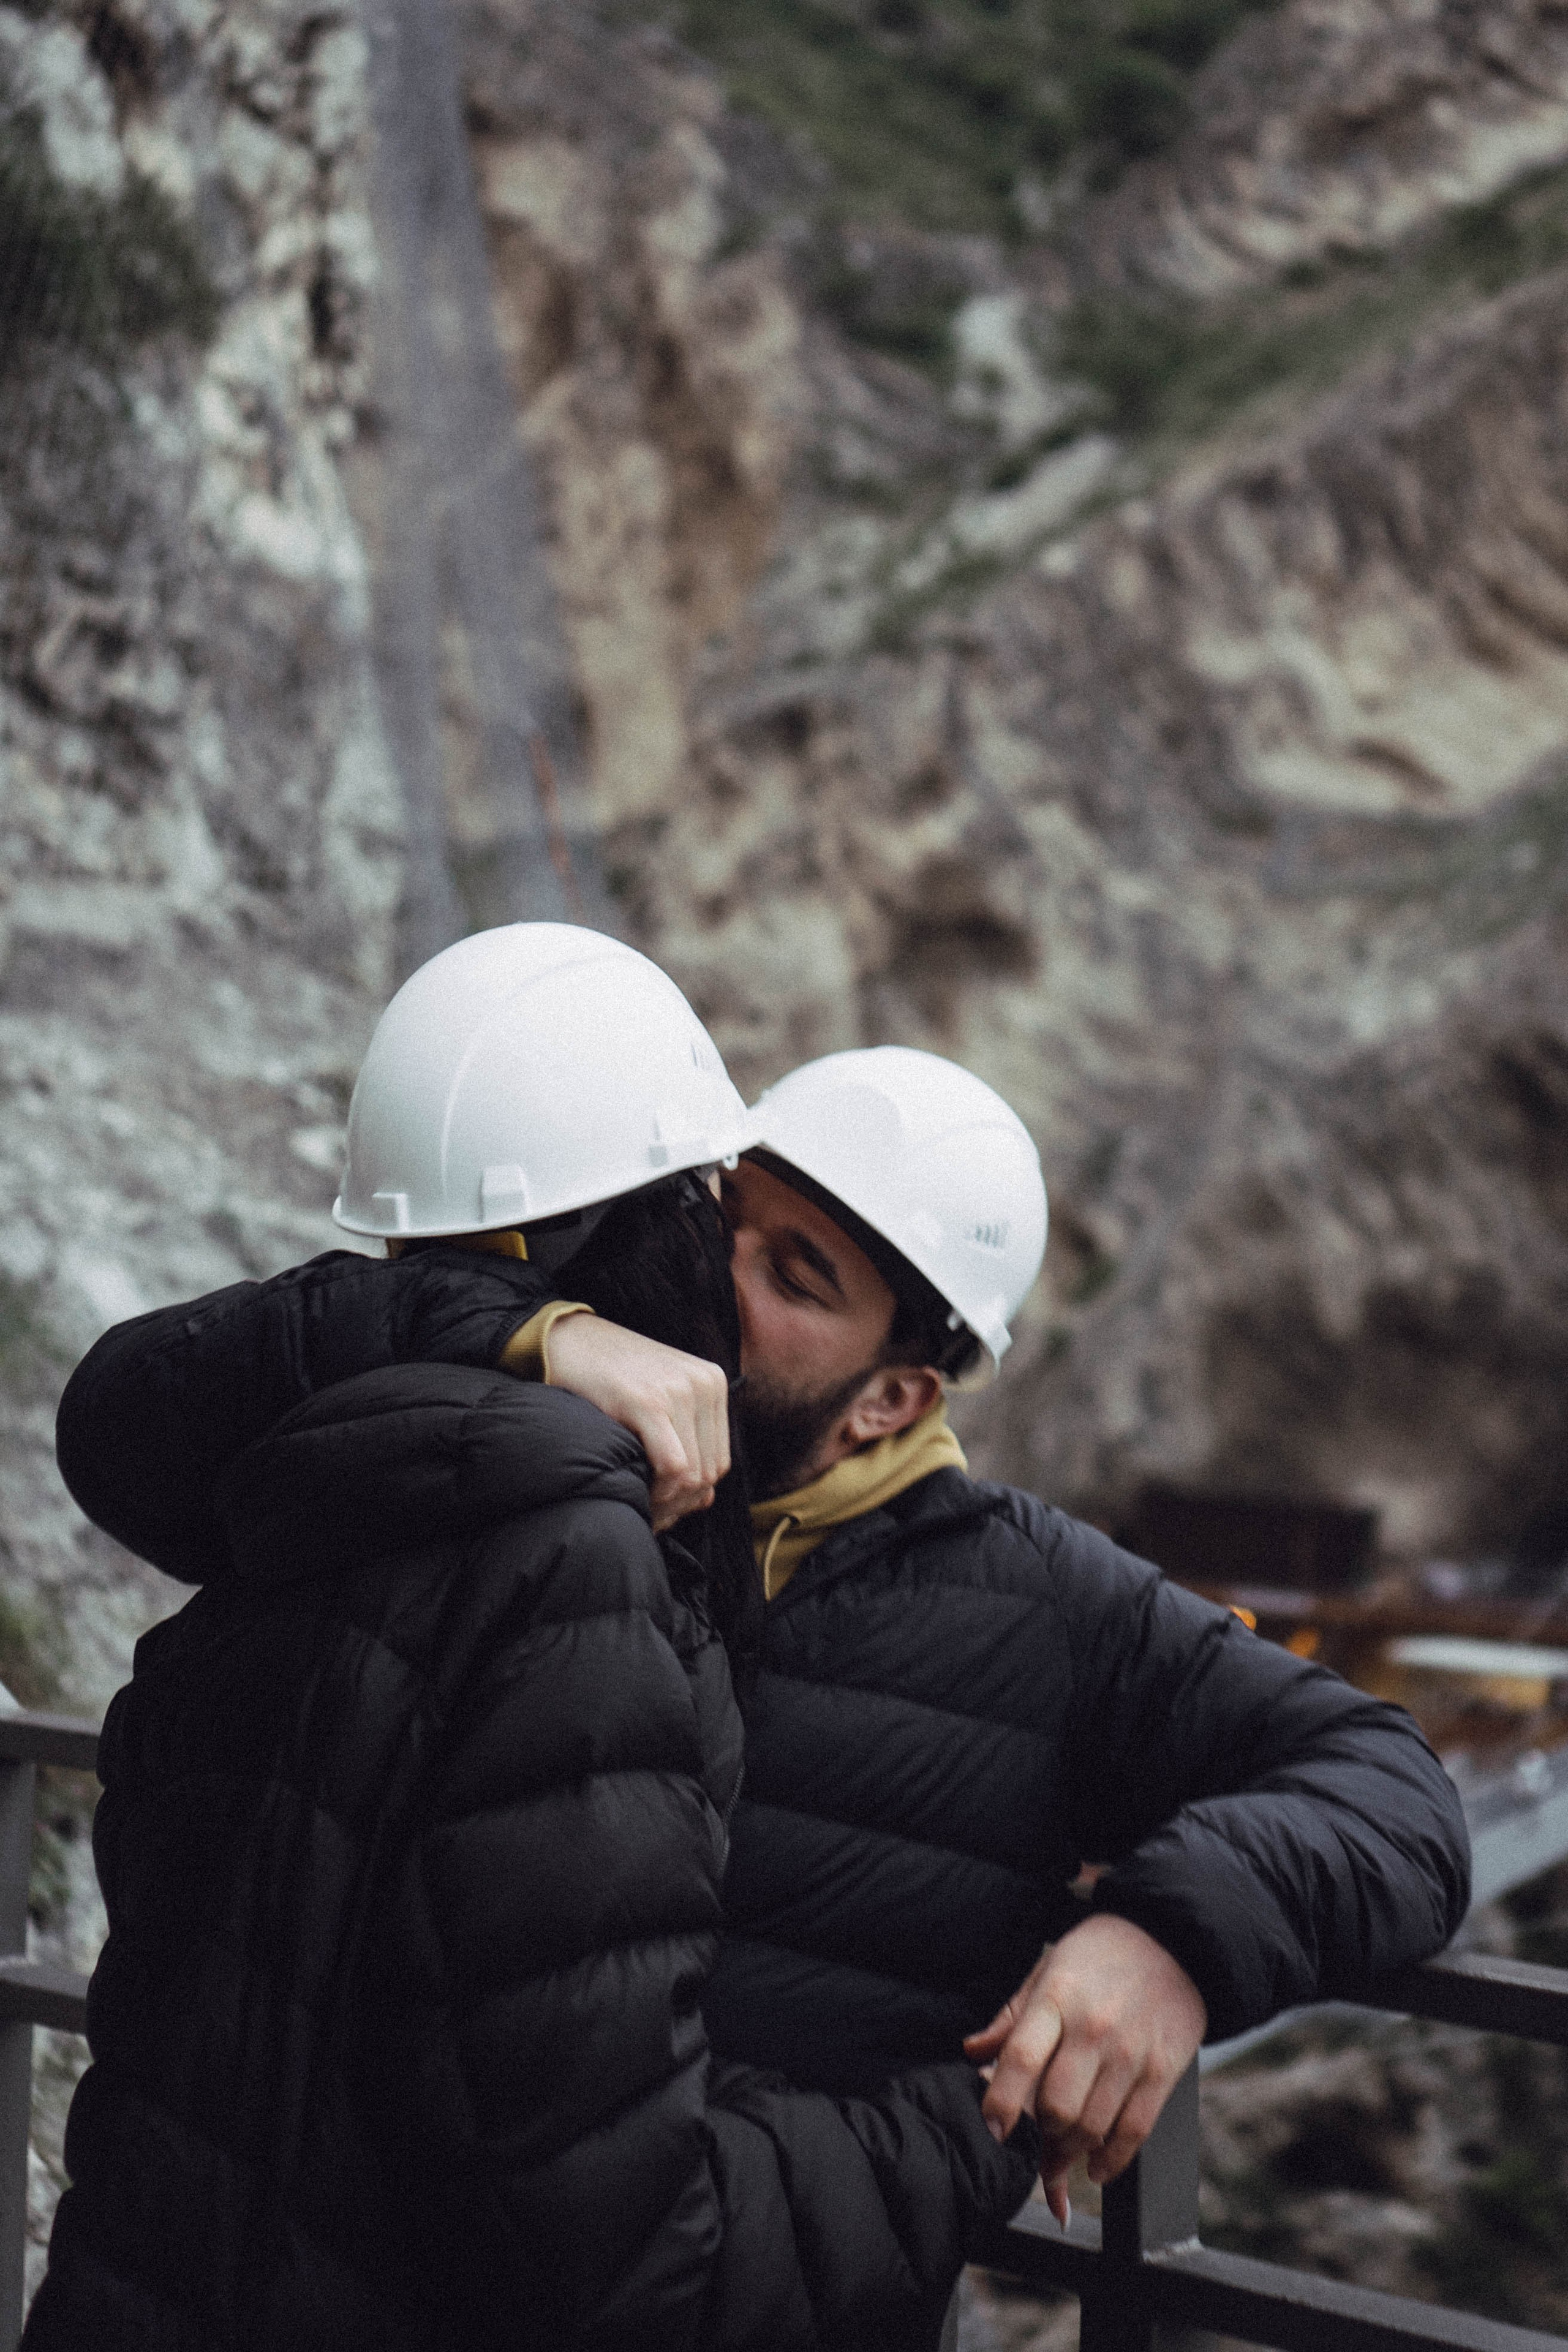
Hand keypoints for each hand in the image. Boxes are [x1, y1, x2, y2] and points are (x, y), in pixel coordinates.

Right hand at [545, 1315, 730, 1532]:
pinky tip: (634, 1494)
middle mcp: (705, 1383)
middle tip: (649, 1516)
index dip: (691, 1495)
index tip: (661, 1509)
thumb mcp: (657, 1400)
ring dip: (666, 1502)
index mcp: (712, 1382)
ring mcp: (680, 1390)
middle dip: (679, 1504)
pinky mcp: (649, 1401)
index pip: (719, 1460)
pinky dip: (656, 1492)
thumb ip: (685, 1442)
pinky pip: (672, 1467)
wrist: (563, 1339)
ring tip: (640, 1507)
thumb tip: (705, 1500)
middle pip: (710, 1471)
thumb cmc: (605, 1376)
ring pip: (693, 1475)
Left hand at [963, 1913, 1205, 2227]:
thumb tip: (972, 2052)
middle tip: (1037, 2135)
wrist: (1175, 1938)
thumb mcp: (1048, 1969)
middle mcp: (1094, 2028)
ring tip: (1062, 2152)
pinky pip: (1135, 2132)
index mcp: (1057, 1998)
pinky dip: (1112, 2160)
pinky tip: (1096, 2166)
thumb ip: (1011, 2017)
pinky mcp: (1164, 2071)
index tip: (993, 2131)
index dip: (1000, 2103)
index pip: (1020, 2059)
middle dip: (1041, 2132)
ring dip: (1071, 2151)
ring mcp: (1131, 2052)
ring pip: (1093, 2127)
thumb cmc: (1099, 1955)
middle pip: (1057, 2107)